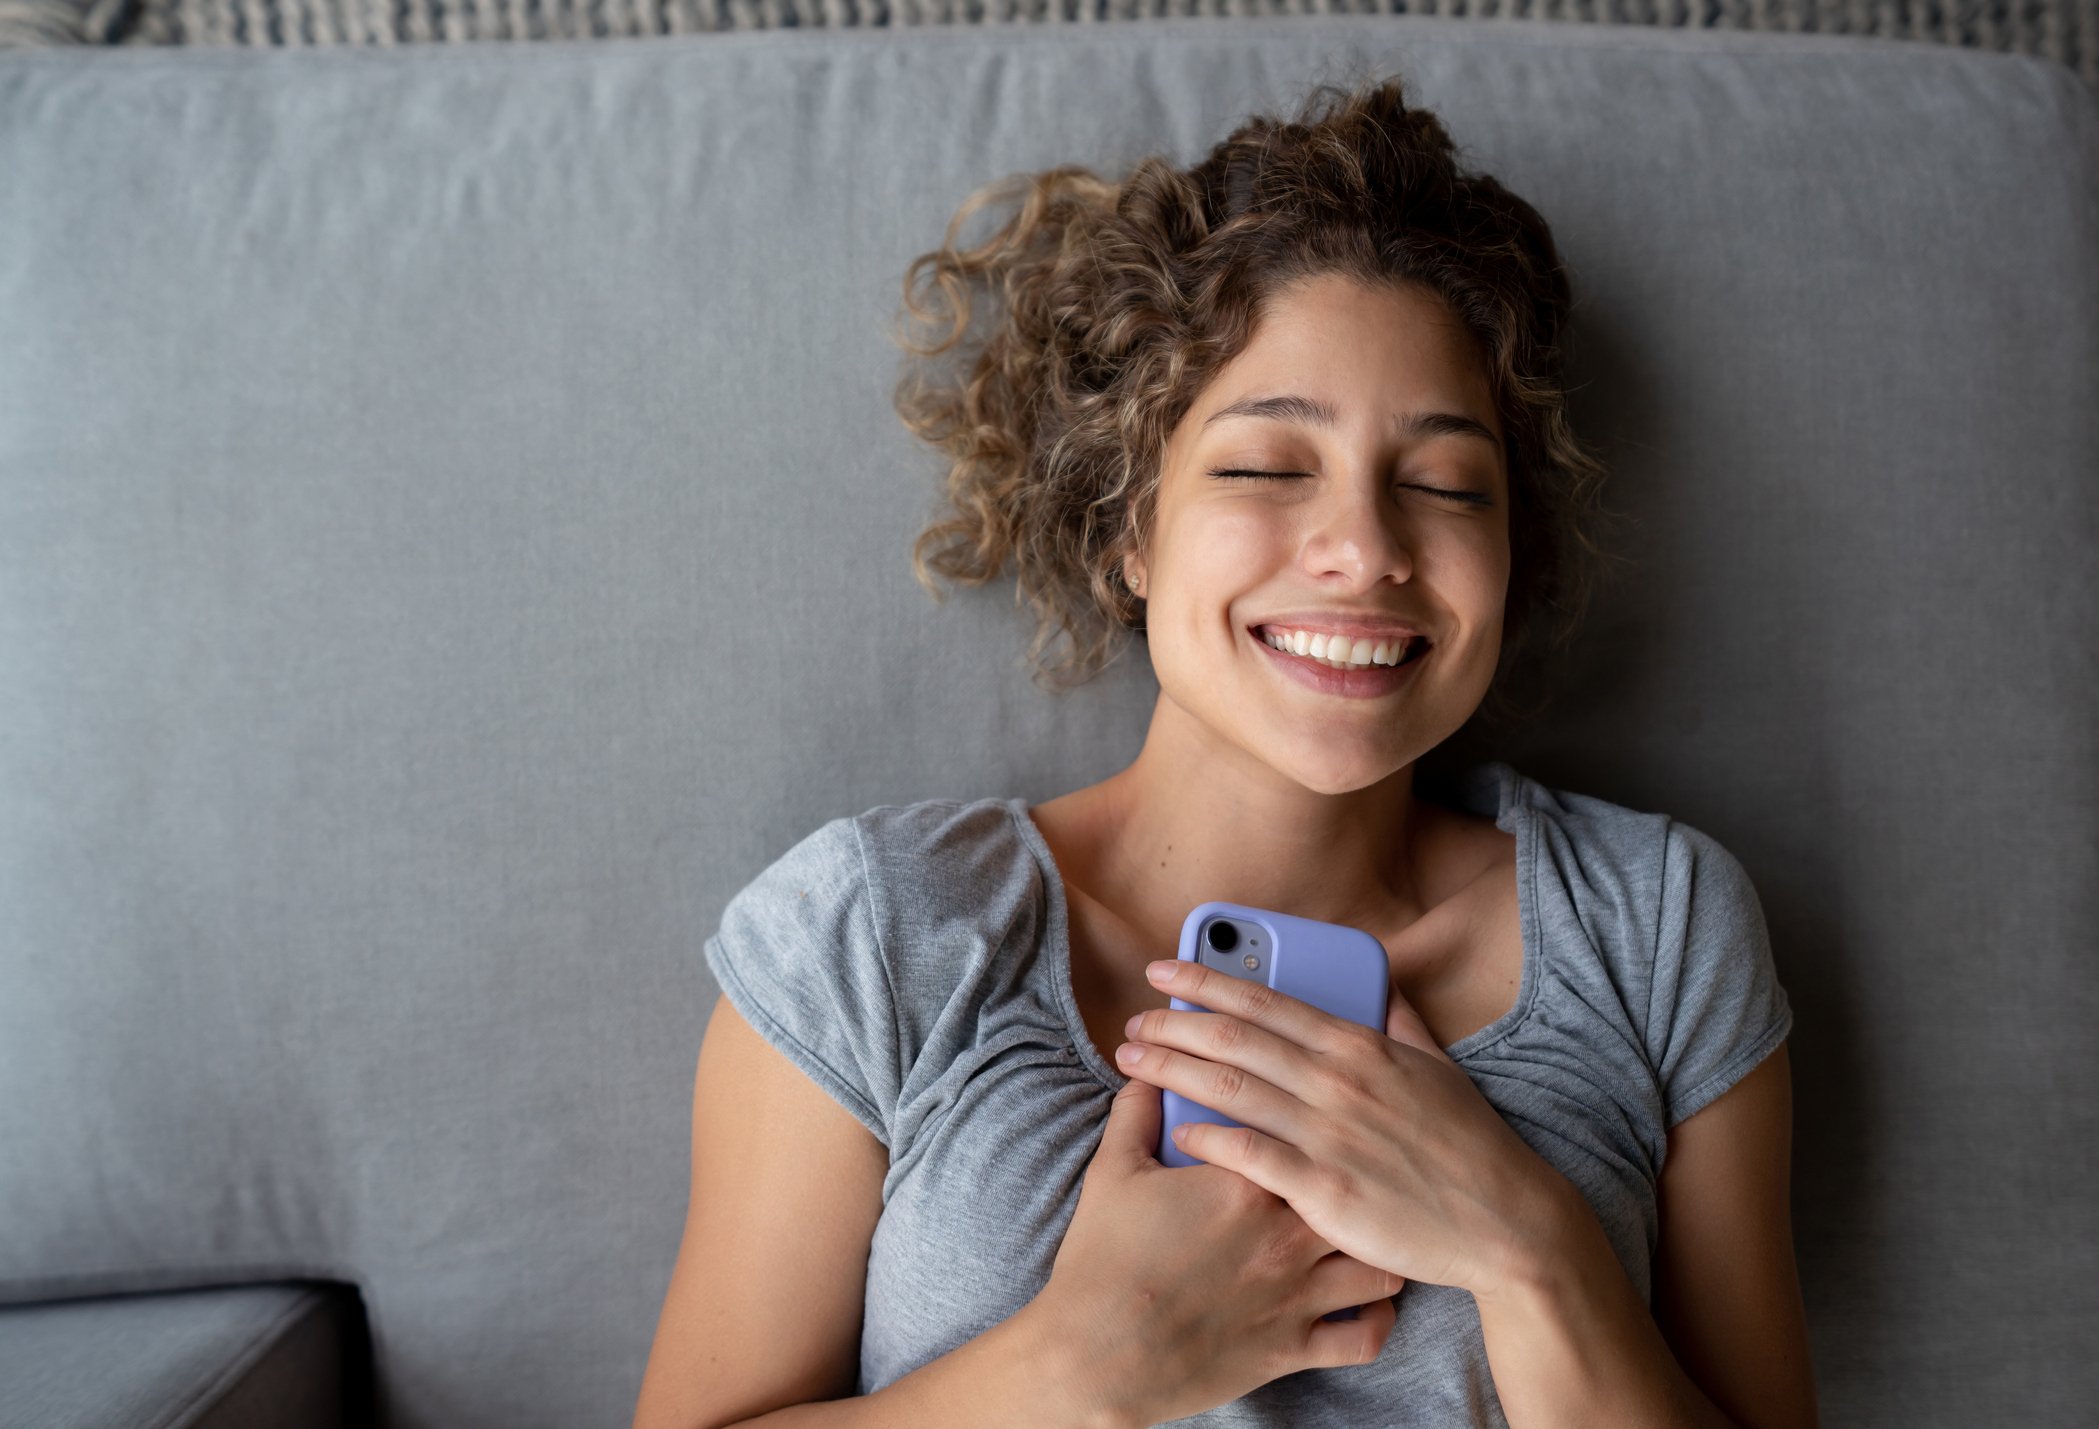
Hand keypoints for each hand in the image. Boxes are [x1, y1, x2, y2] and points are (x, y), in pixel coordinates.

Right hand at [1032, 1074, 1404, 1428]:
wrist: (1097, 1352)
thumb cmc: (1103, 1260)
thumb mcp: (1113, 1171)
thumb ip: (1136, 1113)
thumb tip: (1146, 1075)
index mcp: (1247, 1181)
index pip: (1298, 1129)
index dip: (1308, 1114)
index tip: (1307, 1108)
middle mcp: (1288, 1235)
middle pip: (1354, 1189)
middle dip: (1361, 1175)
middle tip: (1359, 1163)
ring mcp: (1298, 1295)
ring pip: (1378, 1264)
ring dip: (1378, 1245)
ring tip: (1371, 1229)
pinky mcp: (1295, 1349)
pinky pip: (1366, 1335)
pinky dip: (1379, 1317)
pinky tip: (1371, 1296)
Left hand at [1114, 957, 1569, 1299]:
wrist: (1506, 1223)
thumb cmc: (1470, 1145)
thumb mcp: (1437, 1067)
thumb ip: (1400, 1018)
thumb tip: (1380, 977)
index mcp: (1358, 1047)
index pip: (1265, 1002)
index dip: (1206, 981)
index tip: (1163, 970)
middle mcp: (1338, 1082)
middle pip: (1234, 1039)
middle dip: (1173, 1024)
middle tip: (1131, 1023)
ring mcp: (1330, 1135)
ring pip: (1231, 1089)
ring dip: (1173, 1071)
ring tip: (1131, 1063)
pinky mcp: (1325, 1191)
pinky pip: (1250, 1157)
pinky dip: (1207, 1139)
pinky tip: (1175, 1133)